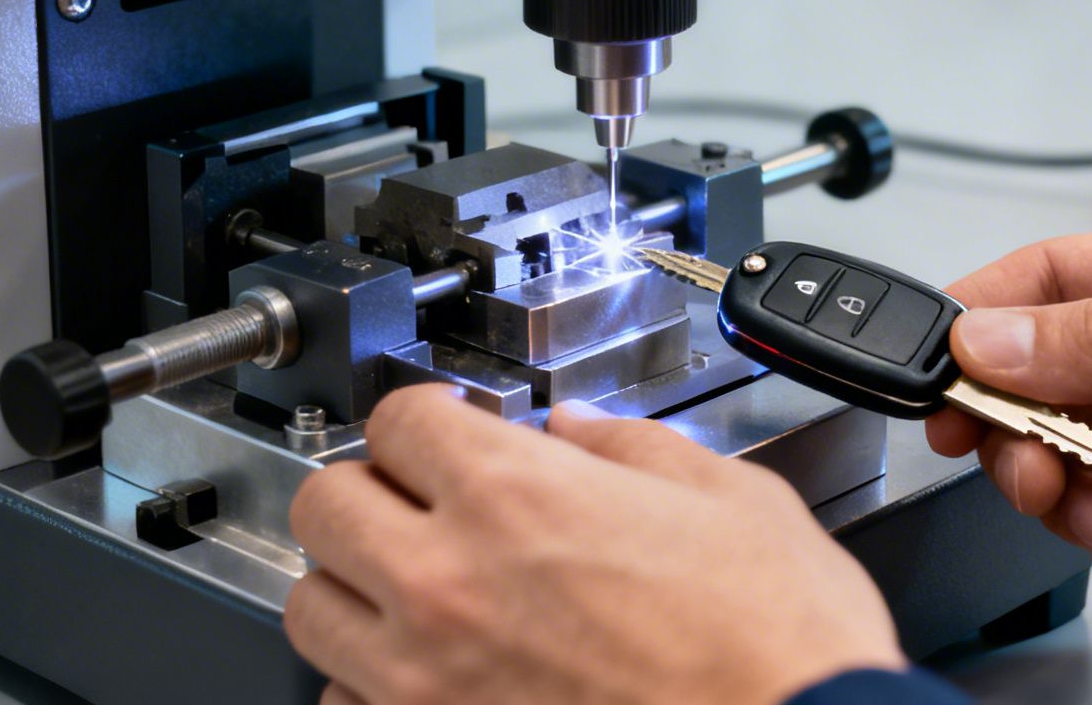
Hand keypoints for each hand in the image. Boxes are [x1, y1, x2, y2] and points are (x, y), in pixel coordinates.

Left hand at [285, 386, 903, 704]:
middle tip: (418, 495)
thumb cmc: (777, 644)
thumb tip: (584, 433)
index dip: (431, 415)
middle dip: (372, 488)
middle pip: (326, 504)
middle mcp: (448, 584)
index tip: (452, 430)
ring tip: (413, 580)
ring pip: (314, 610)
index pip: (398, 417)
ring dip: (356, 583)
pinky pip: (350, 703)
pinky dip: (374, 680)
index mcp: (515, 495)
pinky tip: (436, 667)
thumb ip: (635, 449)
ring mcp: (428, 680)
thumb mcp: (730, 499)